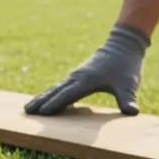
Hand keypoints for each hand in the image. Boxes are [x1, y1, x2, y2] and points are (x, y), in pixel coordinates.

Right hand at [25, 24, 149, 115]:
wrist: (122, 46)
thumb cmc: (126, 66)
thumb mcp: (128, 85)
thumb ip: (128, 99)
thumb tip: (132, 112)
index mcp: (87, 81)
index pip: (68, 95)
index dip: (56, 104)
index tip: (42, 112)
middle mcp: (77, 77)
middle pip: (55, 91)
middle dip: (41, 101)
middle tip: (26, 111)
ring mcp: (76, 76)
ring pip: (55, 88)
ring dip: (42, 98)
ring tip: (29, 107)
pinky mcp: (77, 76)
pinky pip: (60, 87)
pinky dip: (50, 94)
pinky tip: (45, 100)